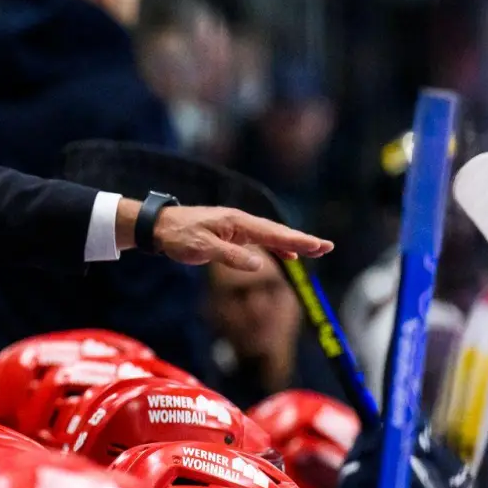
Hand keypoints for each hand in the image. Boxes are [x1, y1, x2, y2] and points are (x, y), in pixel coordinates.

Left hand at [145, 204, 332, 269]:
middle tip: (327, 247)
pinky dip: (276, 246)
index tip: (319, 245)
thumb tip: (259, 265)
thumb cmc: (179, 236)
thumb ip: (231, 256)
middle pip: (278, 232)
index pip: (274, 233)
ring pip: (271, 235)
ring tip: (315, 250)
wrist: (160, 226)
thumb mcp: (202, 248)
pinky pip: (260, 240)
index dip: (298, 240)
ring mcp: (237, 227)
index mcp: (237, 222)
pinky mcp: (232, 234)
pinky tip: (287, 254)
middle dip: (303, 240)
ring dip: (293, 243)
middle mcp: (241, 222)